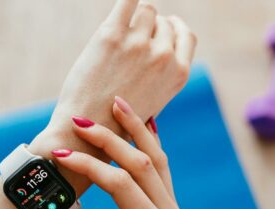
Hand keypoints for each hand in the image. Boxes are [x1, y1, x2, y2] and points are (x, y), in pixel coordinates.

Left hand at [30, 0, 196, 167]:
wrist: (87, 131)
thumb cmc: (115, 122)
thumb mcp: (152, 103)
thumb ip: (161, 76)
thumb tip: (163, 51)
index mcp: (178, 74)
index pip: (186, 35)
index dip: (173, 28)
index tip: (162, 27)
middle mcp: (164, 56)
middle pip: (163, 21)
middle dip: (149, 26)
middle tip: (130, 38)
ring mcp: (139, 44)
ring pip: (146, 9)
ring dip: (134, 16)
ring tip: (119, 31)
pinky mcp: (112, 34)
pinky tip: (121, 7)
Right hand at [32, 97, 193, 208]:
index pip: (119, 185)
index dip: (89, 166)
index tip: (60, 156)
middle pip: (142, 163)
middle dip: (110, 138)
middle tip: (83, 120)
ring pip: (158, 160)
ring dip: (137, 130)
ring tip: (119, 103)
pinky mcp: (171, 208)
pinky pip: (163, 169)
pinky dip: (151, 145)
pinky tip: (144, 125)